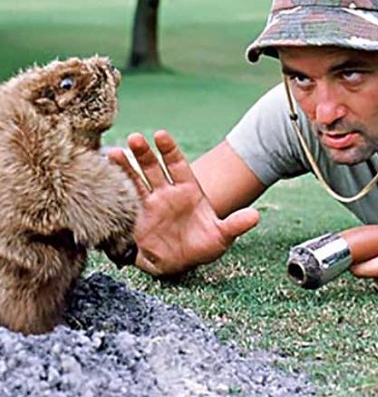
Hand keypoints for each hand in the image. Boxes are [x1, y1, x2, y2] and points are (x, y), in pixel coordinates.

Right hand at [108, 130, 258, 276]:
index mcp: (188, 189)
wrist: (181, 262)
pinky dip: (115, 187)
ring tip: (114, 153)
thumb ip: (235, 224)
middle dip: (145, 153)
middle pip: (154, 167)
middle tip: (135, 138)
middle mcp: (167, 191)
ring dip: (126, 166)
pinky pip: (124, 198)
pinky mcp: (136, 216)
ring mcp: (150, 202)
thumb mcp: (221, 236)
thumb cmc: (203, 245)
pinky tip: (103, 176)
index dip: (169, 150)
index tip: (160, 135)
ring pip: (136, 179)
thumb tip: (255, 216)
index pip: (178, 164)